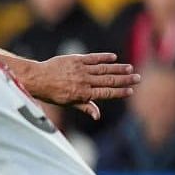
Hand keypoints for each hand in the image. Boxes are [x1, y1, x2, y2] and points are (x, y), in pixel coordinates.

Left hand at [24, 52, 138, 120]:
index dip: (119, 92)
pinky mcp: (76, 60)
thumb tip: (98, 116)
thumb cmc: (52, 93)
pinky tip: (113, 57)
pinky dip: (104, 57)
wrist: (37, 78)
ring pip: (103, 69)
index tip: (131, 91)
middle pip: (108, 81)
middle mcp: (84, 82)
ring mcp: (80, 70)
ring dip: (118, 68)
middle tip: (137, 78)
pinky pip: (93, 58)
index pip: (106, 93)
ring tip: (129, 68)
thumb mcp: (68, 103)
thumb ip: (85, 107)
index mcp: (83, 94)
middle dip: (124, 80)